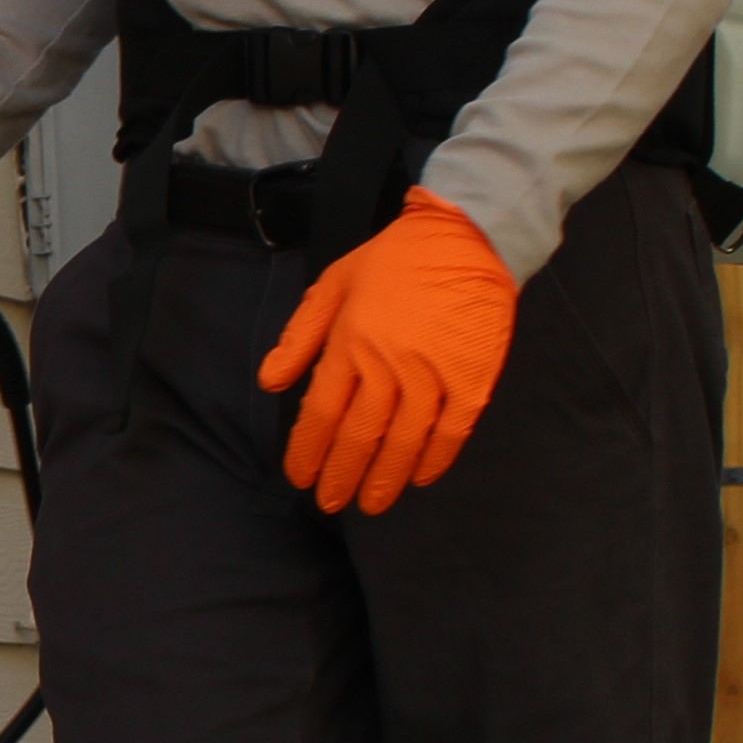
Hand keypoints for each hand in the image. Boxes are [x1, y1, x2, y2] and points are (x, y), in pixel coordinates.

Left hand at [254, 190, 516, 513]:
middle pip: (359, 436)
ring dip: (384, 479)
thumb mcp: (333, 284)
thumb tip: (270, 382)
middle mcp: (389, 366)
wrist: (466, 238)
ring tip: (371, 504)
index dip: (308, 451)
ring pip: (403, 443)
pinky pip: (451, 433)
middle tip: (331, 502)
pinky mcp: (472, 380)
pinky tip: (419, 478)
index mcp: (350, 344)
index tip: (301, 477)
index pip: (322, 413)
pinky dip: (434, 460)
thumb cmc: (394, 260)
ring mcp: (434, 376)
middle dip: (341, 476)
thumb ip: (300, 336)